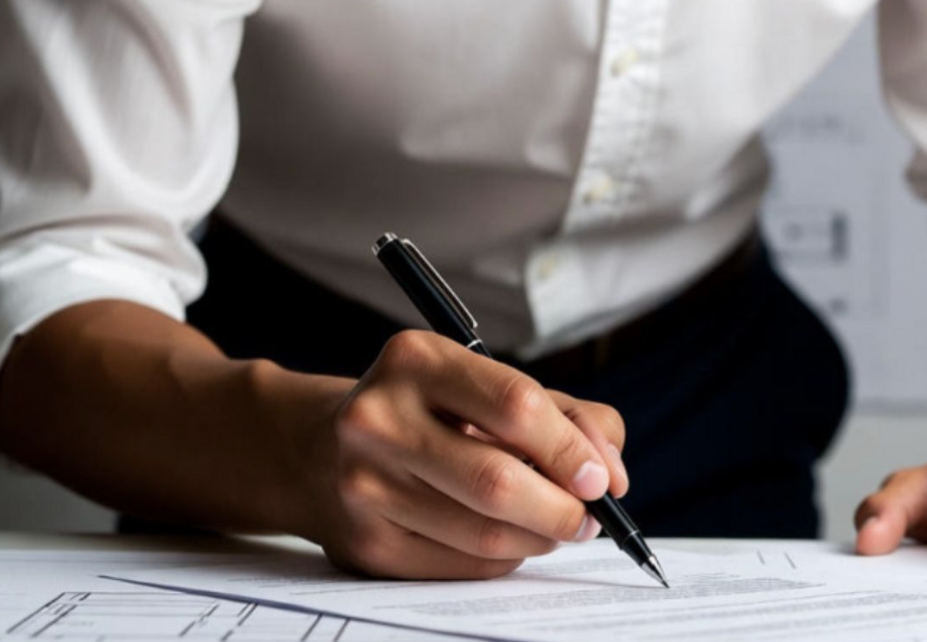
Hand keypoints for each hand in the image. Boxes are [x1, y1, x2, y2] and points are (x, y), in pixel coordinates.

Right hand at [300, 330, 628, 578]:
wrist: (316, 448)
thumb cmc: (427, 411)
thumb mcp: (488, 386)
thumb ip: (565, 415)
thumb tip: (610, 475)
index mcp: (415, 360)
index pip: (515, 406)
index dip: (571, 450)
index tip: (601, 478)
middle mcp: (379, 418)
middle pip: (498, 481)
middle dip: (562, 508)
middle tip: (588, 518)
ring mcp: (363, 485)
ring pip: (484, 533)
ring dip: (540, 538)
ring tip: (556, 526)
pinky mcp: (365, 542)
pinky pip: (461, 565)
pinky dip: (504, 558)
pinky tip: (510, 540)